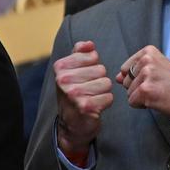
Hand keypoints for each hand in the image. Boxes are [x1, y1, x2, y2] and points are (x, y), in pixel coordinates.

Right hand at [54, 41, 112, 158]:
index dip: (93, 67)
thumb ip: (79, 53)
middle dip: (98, 80)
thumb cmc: (74, 94)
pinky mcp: (85, 107)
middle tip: (87, 90)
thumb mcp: (71, 71)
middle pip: (101, 69)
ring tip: (91, 98)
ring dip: (103, 92)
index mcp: (60, 67)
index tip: (83, 78)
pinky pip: (109, 97)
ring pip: (106, 83)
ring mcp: (74, 94)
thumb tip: (89, 44)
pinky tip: (94, 107)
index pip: (92, 55)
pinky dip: (105, 103)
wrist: (70, 125)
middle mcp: (64, 79)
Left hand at [116, 45, 169, 123]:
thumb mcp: (157, 70)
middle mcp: (146, 60)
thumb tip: (116, 77)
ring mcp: (146, 75)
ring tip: (159, 94)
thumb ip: (134, 71)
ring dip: (141, 98)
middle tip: (158, 88)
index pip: (125, 68)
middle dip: (138, 88)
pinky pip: (132, 102)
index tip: (155, 80)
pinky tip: (158, 101)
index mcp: (149, 51)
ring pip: (128, 92)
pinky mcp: (145, 90)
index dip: (137, 79)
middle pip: (125, 81)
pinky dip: (142, 106)